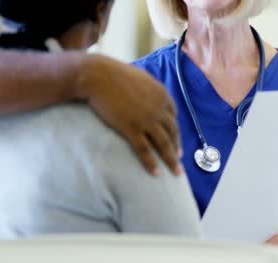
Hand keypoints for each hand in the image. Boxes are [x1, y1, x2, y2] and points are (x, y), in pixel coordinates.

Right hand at [80, 54, 181, 175]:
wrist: (99, 76)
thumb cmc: (115, 74)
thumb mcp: (141, 78)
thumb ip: (150, 90)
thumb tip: (151, 97)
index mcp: (162, 95)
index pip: (174, 117)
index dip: (176, 131)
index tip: (176, 142)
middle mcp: (159, 108)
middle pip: (173, 132)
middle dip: (177, 148)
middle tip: (179, 160)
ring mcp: (146, 120)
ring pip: (163, 144)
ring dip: (171, 160)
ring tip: (176, 172)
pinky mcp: (131, 128)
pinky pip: (145, 150)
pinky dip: (151, 163)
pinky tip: (156, 173)